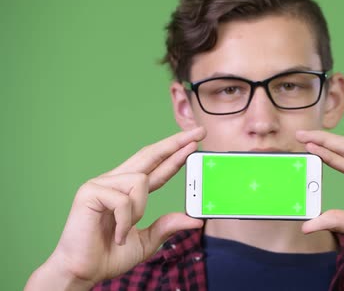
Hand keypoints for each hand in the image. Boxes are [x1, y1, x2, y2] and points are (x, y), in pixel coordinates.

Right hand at [27, 128, 205, 288]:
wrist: (83, 272)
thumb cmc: (110, 256)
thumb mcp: (147, 242)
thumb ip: (168, 227)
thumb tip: (196, 220)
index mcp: (129, 191)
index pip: (157, 166)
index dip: (176, 154)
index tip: (194, 141)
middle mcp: (115, 181)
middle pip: (150, 154)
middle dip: (175, 143)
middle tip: (199, 132)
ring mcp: (101, 184)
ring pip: (140, 181)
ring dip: (138, 209)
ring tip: (125, 229)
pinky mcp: (89, 192)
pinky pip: (123, 200)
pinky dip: (124, 221)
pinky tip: (117, 234)